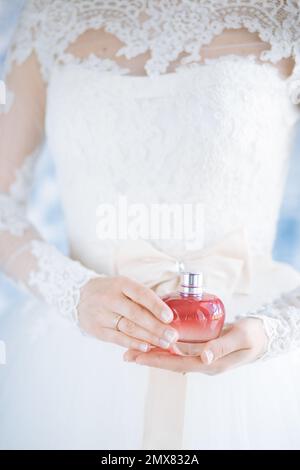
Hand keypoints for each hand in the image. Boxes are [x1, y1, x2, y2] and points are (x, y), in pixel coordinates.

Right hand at [78, 276, 178, 351]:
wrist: (79, 296)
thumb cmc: (111, 292)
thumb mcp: (124, 286)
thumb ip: (143, 298)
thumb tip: (169, 314)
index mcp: (121, 284)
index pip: (141, 294)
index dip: (156, 306)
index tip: (169, 318)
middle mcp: (110, 298)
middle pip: (136, 314)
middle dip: (157, 327)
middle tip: (172, 336)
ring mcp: (102, 315)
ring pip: (129, 328)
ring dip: (149, 338)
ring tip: (165, 343)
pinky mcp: (97, 330)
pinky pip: (118, 339)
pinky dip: (133, 343)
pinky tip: (146, 347)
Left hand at [123, 318, 267, 374]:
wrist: (263, 336)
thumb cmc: (253, 336)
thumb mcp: (241, 338)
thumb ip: (222, 346)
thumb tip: (204, 357)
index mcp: (211, 364)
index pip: (178, 364)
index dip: (157, 360)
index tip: (137, 356)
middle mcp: (203, 362)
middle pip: (171, 362)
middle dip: (149, 358)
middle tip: (127, 354)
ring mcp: (202, 356)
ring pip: (174, 356)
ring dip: (155, 352)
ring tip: (134, 347)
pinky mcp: (202, 348)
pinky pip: (181, 348)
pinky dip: (166, 345)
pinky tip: (155, 339)